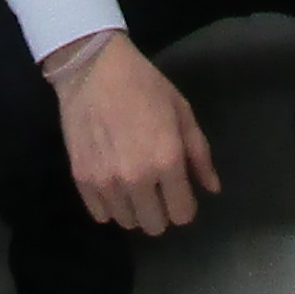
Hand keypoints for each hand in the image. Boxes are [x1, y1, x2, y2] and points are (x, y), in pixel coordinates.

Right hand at [54, 34, 221, 231]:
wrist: (93, 68)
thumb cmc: (144, 85)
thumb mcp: (182, 112)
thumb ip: (200, 154)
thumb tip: (212, 189)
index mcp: (167, 161)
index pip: (183, 214)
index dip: (184, 205)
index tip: (179, 191)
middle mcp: (137, 179)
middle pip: (155, 226)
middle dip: (160, 210)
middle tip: (155, 187)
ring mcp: (106, 182)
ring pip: (127, 222)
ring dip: (133, 208)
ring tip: (131, 183)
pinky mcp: (82, 179)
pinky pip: (100, 215)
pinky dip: (108, 205)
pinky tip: (111, 182)